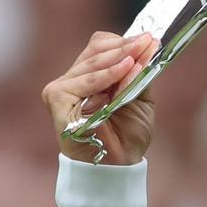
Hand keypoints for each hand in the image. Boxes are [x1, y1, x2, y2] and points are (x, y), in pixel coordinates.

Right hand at [41, 30, 157, 164]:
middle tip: (147, 42)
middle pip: (97, 49)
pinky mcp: (57, 97)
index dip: (125, 43)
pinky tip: (124, 70)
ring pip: (93, 61)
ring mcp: (63, 87)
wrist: (118, 165)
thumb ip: (139, 74)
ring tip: (139, 57)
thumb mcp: (141, 99)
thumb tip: (147, 47)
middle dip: (125, 46)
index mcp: (91, 77)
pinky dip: (107, 75)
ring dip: (120, 58)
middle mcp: (74, 79)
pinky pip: (85, 80)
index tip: (149, 40)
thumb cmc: (128, 136)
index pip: (102, 46)